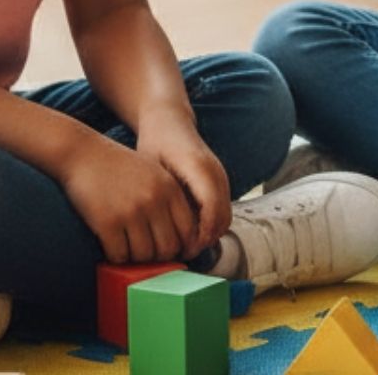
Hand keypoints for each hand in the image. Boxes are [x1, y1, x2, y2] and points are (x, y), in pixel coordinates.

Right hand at [59, 133, 201, 263]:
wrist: (81, 153)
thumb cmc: (117, 165)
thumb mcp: (153, 173)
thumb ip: (169, 198)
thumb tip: (181, 237)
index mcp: (170, 188)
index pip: (188, 231)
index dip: (180, 246)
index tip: (167, 250)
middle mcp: (155, 200)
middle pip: (168, 248)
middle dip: (157, 257)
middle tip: (145, 253)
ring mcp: (132, 212)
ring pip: (144, 255)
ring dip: (135, 258)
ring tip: (127, 248)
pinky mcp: (108, 222)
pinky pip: (119, 255)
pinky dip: (116, 256)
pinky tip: (111, 246)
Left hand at [135, 117, 232, 258]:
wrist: (170, 121)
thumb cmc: (155, 145)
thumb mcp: (152, 170)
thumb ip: (161, 199)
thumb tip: (162, 234)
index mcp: (200, 169)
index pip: (212, 210)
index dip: (201, 236)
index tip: (182, 251)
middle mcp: (217, 173)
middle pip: (223, 218)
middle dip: (206, 241)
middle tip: (181, 255)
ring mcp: (222, 177)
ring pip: (225, 218)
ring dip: (209, 235)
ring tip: (184, 247)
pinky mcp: (220, 182)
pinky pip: (222, 211)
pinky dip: (210, 226)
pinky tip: (188, 233)